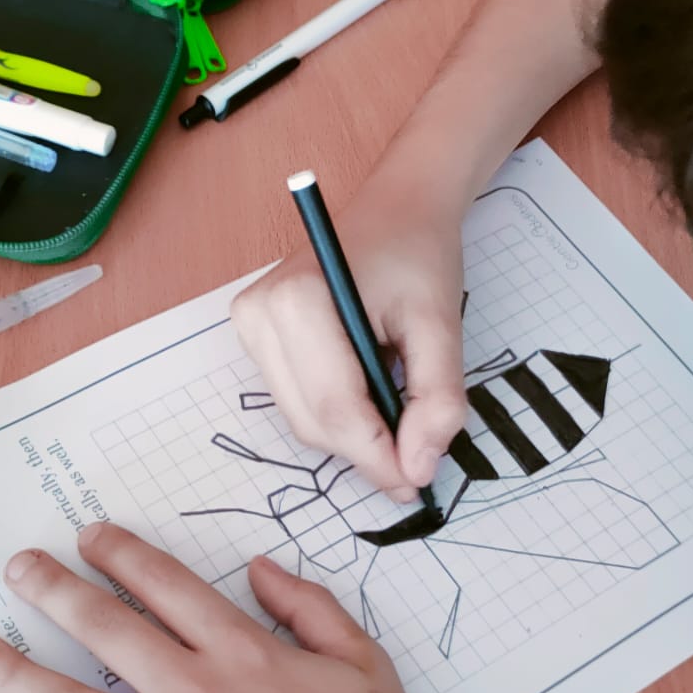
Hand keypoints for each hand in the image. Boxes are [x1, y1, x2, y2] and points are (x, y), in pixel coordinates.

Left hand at [0, 521, 464, 692]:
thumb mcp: (365, 665)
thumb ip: (311, 609)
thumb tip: (259, 570)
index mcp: (243, 655)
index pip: (165, 588)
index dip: (121, 556)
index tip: (90, 538)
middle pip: (105, 630)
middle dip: (54, 590)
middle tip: (19, 568)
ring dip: (15, 675)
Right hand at [232, 177, 467, 498]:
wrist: (397, 209)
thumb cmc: (417, 256)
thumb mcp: (442, 324)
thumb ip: (436, 399)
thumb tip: (418, 469)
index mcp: (299, 300)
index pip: (335, 407)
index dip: (377, 456)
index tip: (418, 483)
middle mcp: (259, 315)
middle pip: (314, 421)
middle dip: (368, 451)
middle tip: (419, 462)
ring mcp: (250, 327)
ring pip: (303, 421)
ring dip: (354, 435)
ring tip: (400, 412)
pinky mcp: (255, 339)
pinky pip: (297, 403)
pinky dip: (338, 416)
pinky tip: (371, 393)